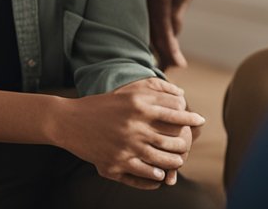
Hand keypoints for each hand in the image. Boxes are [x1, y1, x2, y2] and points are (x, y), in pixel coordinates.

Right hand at [49, 77, 204, 189]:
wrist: (68, 121)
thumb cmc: (100, 105)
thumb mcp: (126, 93)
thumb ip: (154, 91)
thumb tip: (182, 95)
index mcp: (137, 106)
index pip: (175, 113)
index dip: (190, 118)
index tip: (200, 120)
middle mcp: (133, 126)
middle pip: (172, 140)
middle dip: (184, 144)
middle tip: (186, 145)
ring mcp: (125, 147)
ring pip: (161, 160)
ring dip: (174, 162)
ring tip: (177, 161)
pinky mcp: (115, 164)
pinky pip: (144, 174)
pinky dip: (155, 175)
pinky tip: (158, 173)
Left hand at [132, 0, 201, 69]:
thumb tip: (124, 18)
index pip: (162, 24)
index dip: (166, 47)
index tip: (173, 65)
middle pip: (173, 26)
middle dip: (169, 46)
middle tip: (168, 65)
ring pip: (177, 16)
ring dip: (169, 26)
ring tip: (162, 39)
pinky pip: (182, 3)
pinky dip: (173, 8)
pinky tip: (165, 4)